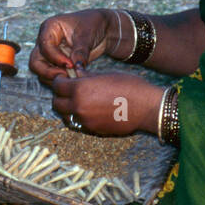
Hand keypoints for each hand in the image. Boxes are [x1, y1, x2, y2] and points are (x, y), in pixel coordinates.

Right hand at [29, 8, 122, 84]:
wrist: (100, 29)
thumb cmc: (92, 24)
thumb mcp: (87, 34)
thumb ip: (80, 50)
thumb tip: (76, 66)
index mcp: (49, 27)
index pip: (44, 46)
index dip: (55, 58)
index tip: (70, 65)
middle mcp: (44, 41)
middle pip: (35, 61)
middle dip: (48, 72)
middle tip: (65, 76)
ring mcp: (48, 53)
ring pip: (40, 71)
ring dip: (52, 78)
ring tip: (70, 79)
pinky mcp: (54, 63)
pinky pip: (50, 75)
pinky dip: (58, 79)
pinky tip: (72, 80)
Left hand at [47, 72, 163, 136]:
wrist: (147, 108)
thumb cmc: (130, 86)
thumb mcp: (106, 75)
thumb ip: (87, 76)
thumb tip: (76, 73)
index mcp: (80, 89)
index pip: (57, 86)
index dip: (59, 80)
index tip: (64, 78)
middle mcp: (79, 106)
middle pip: (57, 103)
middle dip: (60, 96)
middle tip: (68, 91)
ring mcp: (85, 121)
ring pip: (66, 116)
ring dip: (67, 109)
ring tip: (77, 102)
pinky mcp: (93, 130)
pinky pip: (78, 124)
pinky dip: (78, 118)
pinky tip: (88, 111)